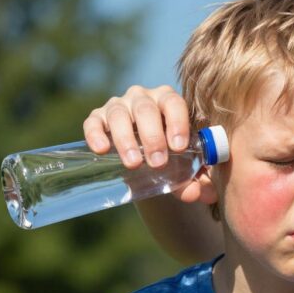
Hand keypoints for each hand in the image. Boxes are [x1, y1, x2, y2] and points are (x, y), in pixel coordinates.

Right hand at [83, 85, 211, 204]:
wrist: (147, 158)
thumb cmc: (173, 156)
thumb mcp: (188, 165)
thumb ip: (198, 179)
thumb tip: (200, 194)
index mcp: (169, 101)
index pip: (174, 103)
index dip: (177, 123)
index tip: (178, 148)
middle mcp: (143, 98)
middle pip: (146, 110)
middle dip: (152, 137)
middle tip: (158, 163)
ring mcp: (119, 106)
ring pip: (119, 115)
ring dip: (126, 140)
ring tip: (134, 164)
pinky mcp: (98, 118)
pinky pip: (93, 121)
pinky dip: (95, 134)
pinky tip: (102, 149)